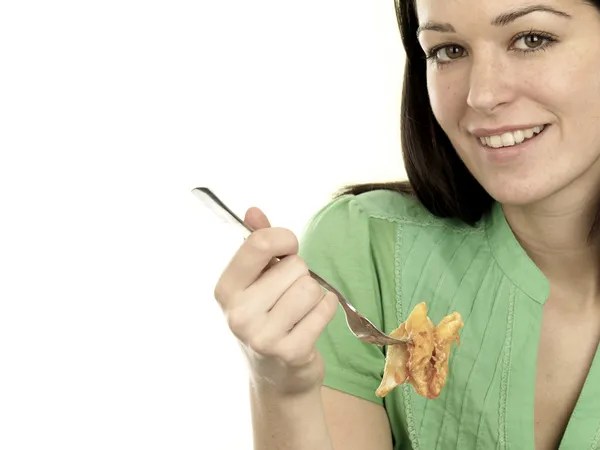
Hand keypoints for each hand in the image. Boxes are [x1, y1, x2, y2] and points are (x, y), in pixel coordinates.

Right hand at [214, 206, 338, 395]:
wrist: (275, 374)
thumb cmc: (268, 317)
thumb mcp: (256, 281)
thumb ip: (257, 244)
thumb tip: (254, 211)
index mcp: (226, 289)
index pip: (260, 242)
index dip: (285, 239)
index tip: (287, 250)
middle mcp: (238, 313)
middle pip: (295, 265)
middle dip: (300, 275)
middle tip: (289, 296)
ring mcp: (262, 336)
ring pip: (312, 287)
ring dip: (315, 295)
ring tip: (300, 311)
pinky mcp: (290, 352)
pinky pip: (326, 308)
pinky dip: (326, 310)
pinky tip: (310, 324)